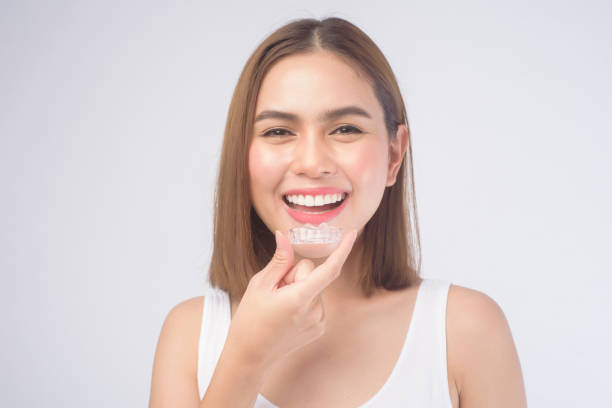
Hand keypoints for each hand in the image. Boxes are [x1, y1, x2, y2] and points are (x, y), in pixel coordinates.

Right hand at [224, 229, 357, 371]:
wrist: (250, 356)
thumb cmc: (250, 320)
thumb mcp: (259, 285)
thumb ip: (279, 260)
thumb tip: (284, 236)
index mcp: (300, 299)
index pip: (329, 269)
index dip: (343, 249)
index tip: (352, 233)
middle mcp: (315, 311)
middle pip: (312, 274)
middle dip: (295, 275)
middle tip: (275, 292)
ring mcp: (319, 321)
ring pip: (313, 287)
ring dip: (298, 289)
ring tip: (278, 306)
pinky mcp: (319, 327)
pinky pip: (315, 301)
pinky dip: (303, 301)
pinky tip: (286, 314)